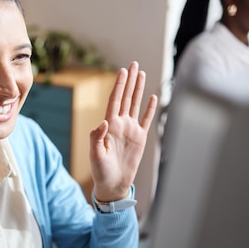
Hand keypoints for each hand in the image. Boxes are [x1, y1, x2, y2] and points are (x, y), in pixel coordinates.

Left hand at [89, 61, 157, 201]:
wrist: (113, 184)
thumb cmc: (101, 170)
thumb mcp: (96, 154)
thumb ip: (97, 138)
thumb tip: (103, 122)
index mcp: (108, 125)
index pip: (114, 100)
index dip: (119, 85)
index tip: (122, 71)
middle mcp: (120, 123)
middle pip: (126, 97)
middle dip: (129, 80)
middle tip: (133, 63)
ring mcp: (130, 129)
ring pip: (136, 104)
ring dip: (139, 89)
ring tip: (141, 73)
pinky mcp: (140, 138)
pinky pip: (146, 119)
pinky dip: (150, 108)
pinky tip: (153, 96)